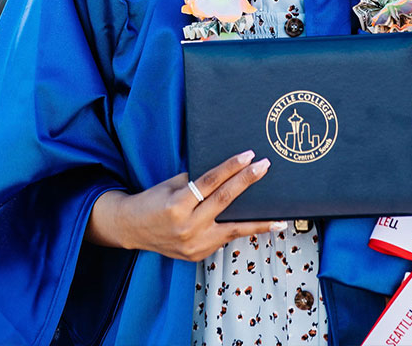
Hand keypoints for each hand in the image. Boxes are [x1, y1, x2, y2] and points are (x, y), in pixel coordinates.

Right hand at [87, 150, 286, 261]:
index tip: (249, 156)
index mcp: (177, 204)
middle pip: (225, 201)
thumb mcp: (170, 185)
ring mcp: (193, 244)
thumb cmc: (151, 201)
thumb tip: (226, 175)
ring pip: (232, 230)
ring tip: (279, 217)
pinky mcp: (197, 255)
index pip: (210, 182)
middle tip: (265, 168)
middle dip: (247, 182)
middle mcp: (187, 226)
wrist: (131, 228)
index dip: (231, 168)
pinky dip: (239, 232)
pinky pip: (223, 240)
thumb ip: (196, 182)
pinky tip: (257, 228)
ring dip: (258, 223)